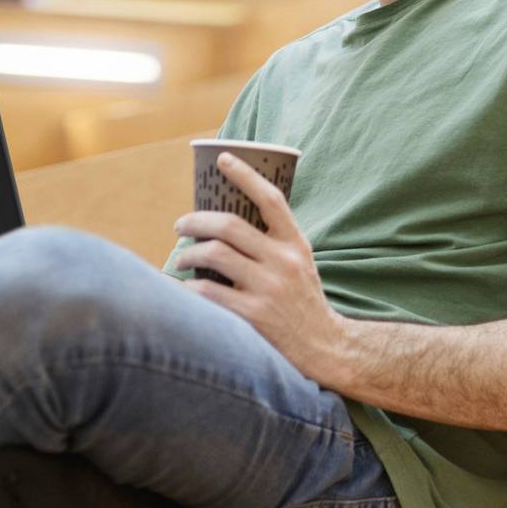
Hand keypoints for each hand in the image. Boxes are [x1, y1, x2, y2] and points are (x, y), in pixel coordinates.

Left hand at [170, 152, 350, 383]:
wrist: (325, 348)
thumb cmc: (303, 302)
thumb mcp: (300, 264)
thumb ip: (273, 242)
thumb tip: (224, 221)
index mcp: (295, 244)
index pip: (270, 199)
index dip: (245, 175)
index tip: (223, 159)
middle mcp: (283, 262)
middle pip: (228, 225)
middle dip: (195, 221)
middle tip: (180, 225)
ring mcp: (268, 289)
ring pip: (213, 255)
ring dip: (188, 253)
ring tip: (181, 258)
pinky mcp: (253, 316)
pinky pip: (208, 291)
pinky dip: (189, 286)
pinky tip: (183, 286)